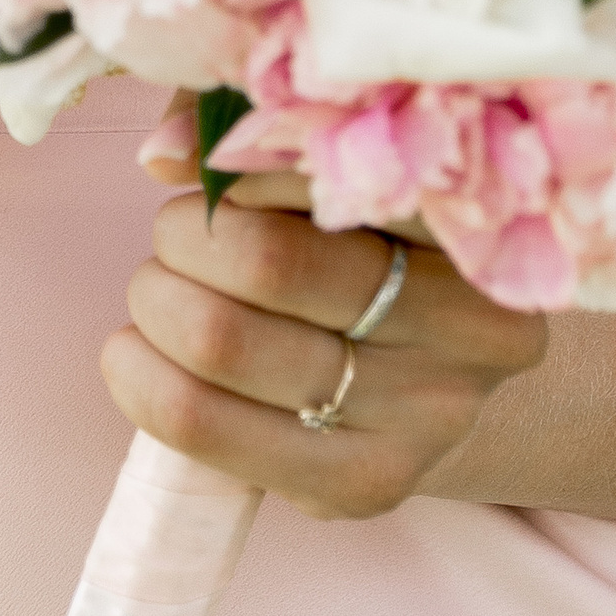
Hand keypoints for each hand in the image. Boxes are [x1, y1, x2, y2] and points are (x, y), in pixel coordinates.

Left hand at [100, 102, 547, 520]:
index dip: (241, 163)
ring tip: (161, 291)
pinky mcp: (361, 485)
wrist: (440, 385)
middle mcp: (473, 328)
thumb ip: (258, 131)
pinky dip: (143, 378)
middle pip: (268, 263)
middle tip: (176, 233)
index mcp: (475, 221)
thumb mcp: (344, 176)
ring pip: (226, 343)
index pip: (332, 173)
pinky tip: (140, 356)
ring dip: (156, 301)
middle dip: (184, 237)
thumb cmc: (374, 251)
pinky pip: (206, 428)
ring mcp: (423, 417)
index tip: (202, 167)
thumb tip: (163, 154)